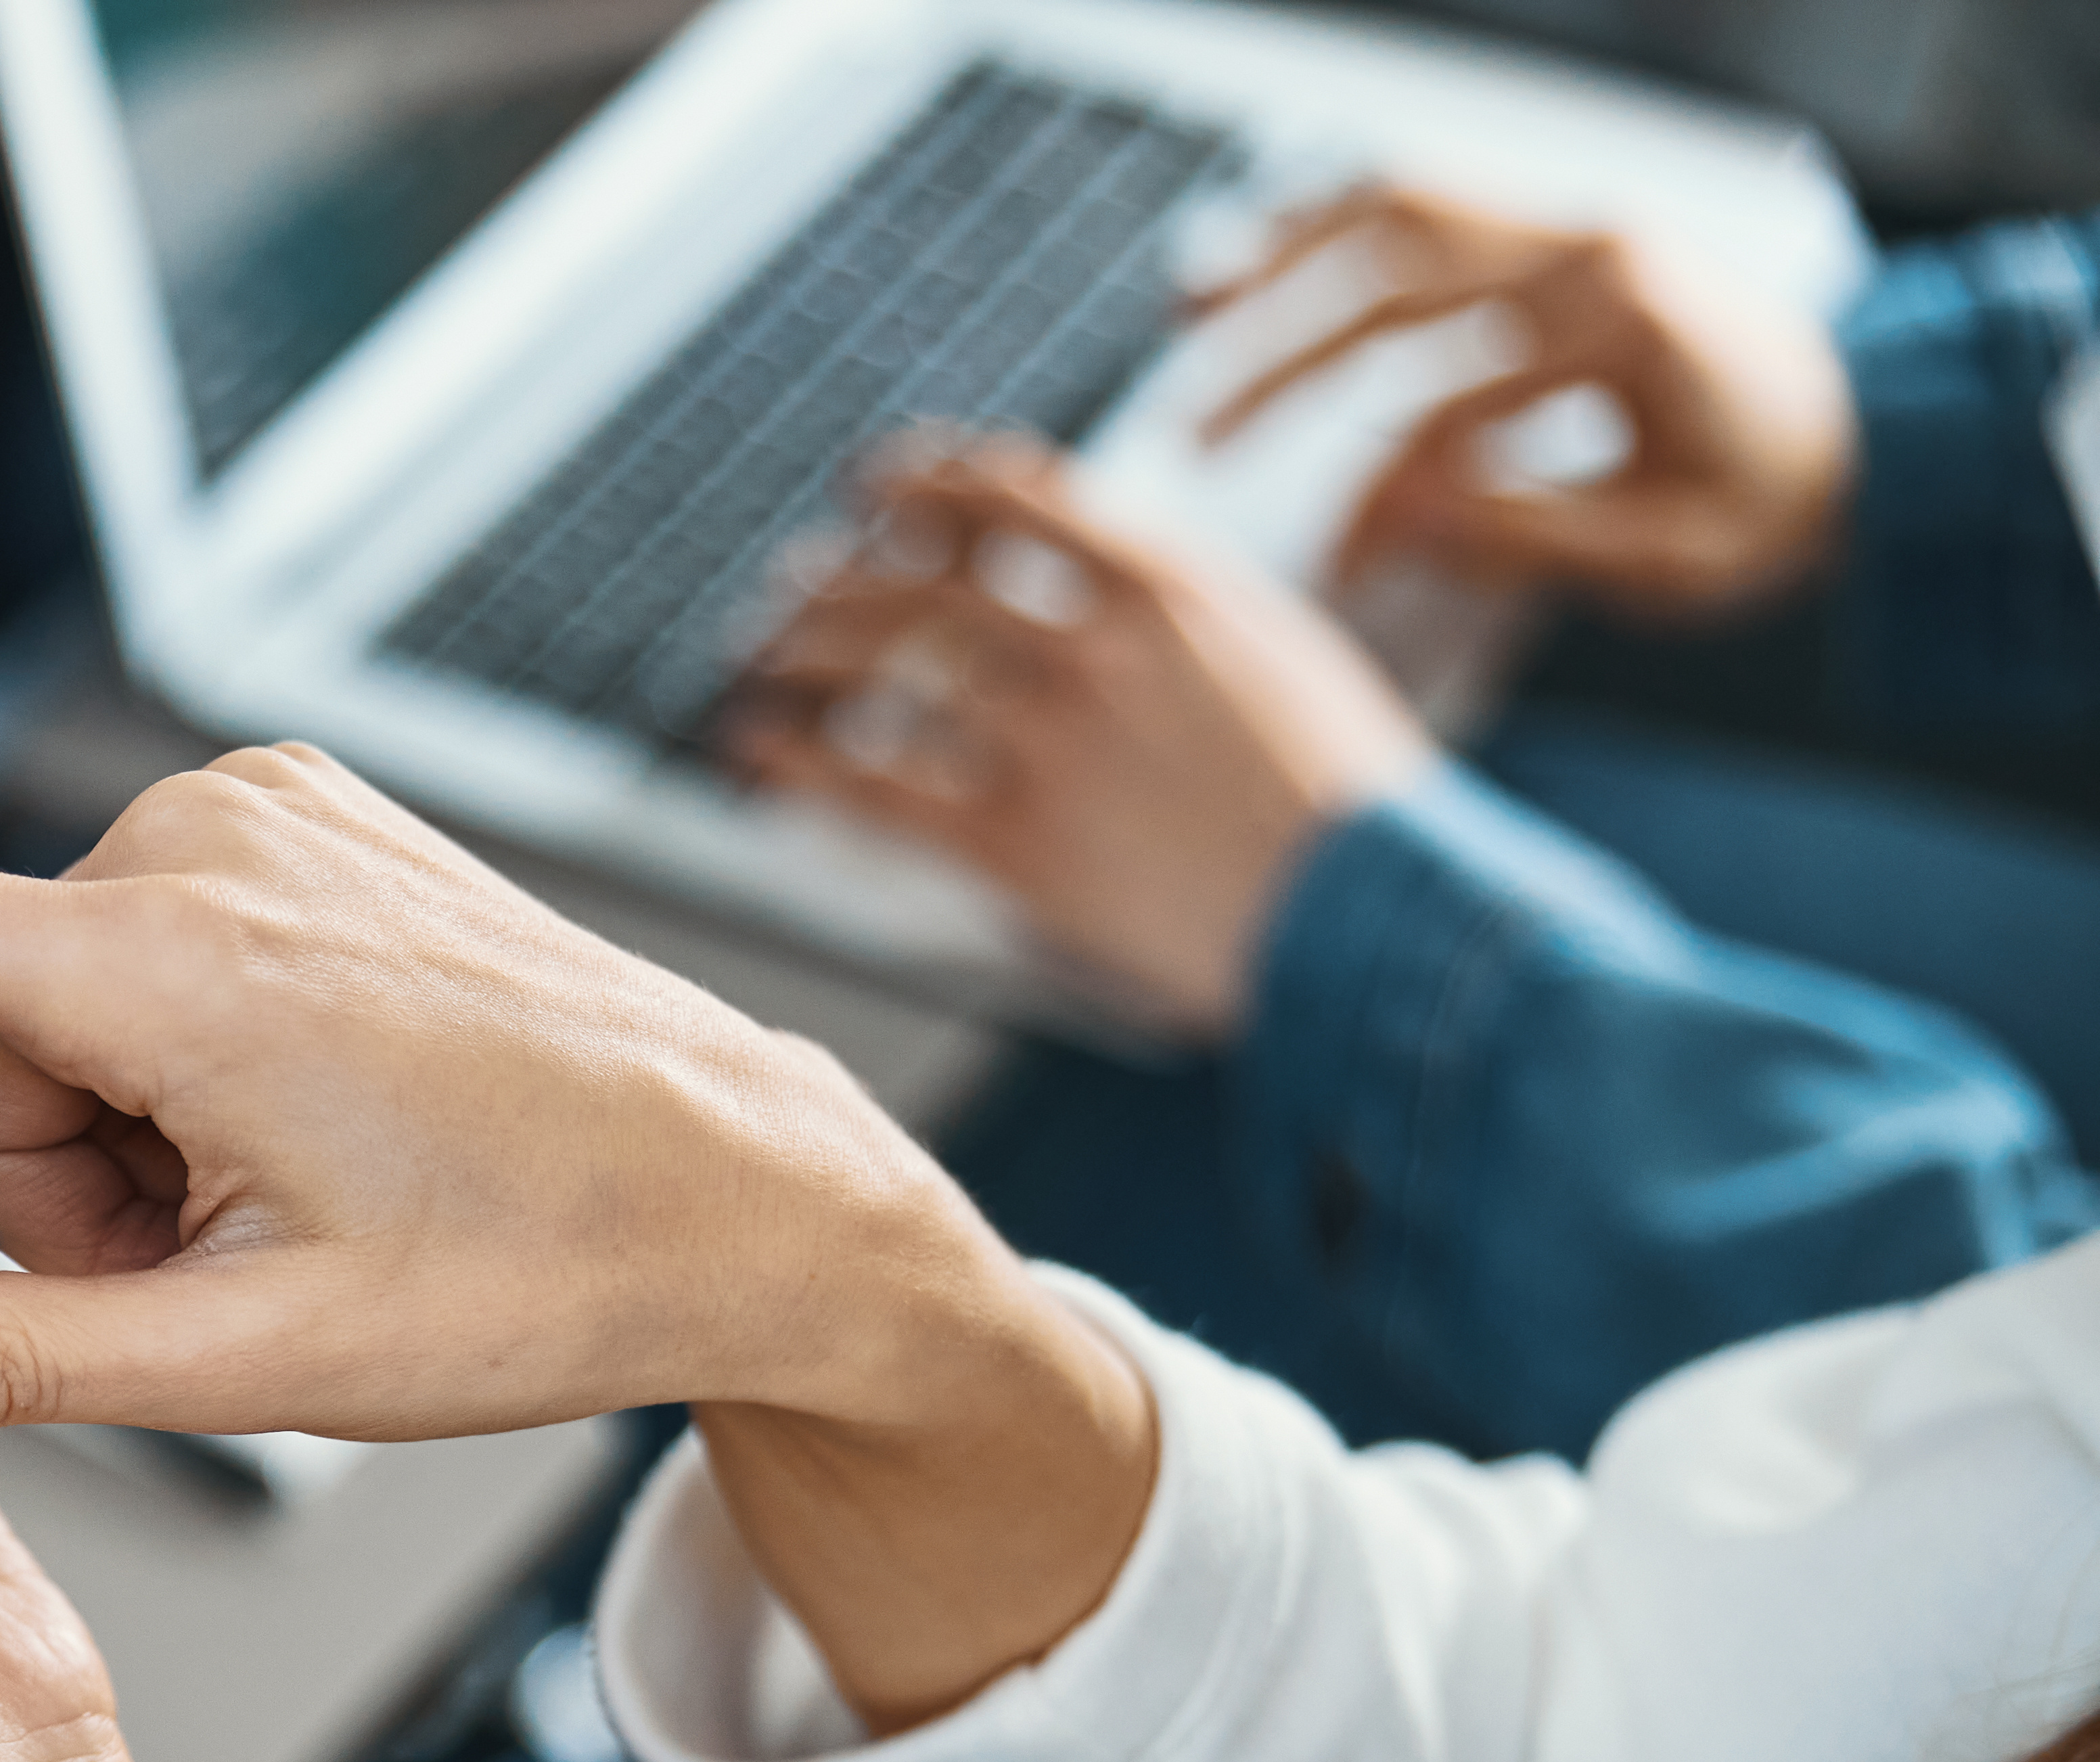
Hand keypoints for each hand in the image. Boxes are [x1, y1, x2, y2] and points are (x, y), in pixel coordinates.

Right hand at [0, 733, 1152, 1726]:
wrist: (758, 1191)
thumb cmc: (554, 1270)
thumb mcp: (260, 1361)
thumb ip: (1, 1362)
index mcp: (168, 967)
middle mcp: (194, 846)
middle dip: (34, 1192)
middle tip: (194, 1268)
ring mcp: (245, 816)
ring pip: (35, 1018)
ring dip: (107, 1146)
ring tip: (269, 1204)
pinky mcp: (283, 818)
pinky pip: (122, 960)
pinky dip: (164, 1070)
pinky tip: (294, 1127)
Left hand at [732, 440, 1429, 1035]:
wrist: (1371, 912)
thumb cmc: (1344, 798)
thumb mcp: (1282, 653)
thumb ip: (1185, 608)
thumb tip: (1115, 570)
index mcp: (1169, 585)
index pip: (1018, 498)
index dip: (931, 486)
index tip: (881, 483)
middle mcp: (1098, 647)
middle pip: (930, 582)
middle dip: (844, 577)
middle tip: (792, 585)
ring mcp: (1054, 744)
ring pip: (888, 672)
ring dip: (805, 655)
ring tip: (758, 656)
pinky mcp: (1021, 844)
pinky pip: (879, 789)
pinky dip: (802, 764)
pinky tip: (755, 750)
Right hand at [1199, 182, 1853, 616]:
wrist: (1873, 430)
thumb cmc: (1775, 502)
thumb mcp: (1671, 559)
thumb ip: (1527, 538)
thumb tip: (1390, 517)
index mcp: (1620, 327)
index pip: (1442, 409)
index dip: (1371, 499)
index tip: (1334, 569)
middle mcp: (1589, 250)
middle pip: (1390, 278)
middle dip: (1275, 357)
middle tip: (1194, 432)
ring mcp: (1572, 226)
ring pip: (1396, 207)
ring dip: (1285, 256)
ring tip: (1192, 309)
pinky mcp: (1558, 233)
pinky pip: (1431, 200)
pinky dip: (1339, 222)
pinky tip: (1266, 255)